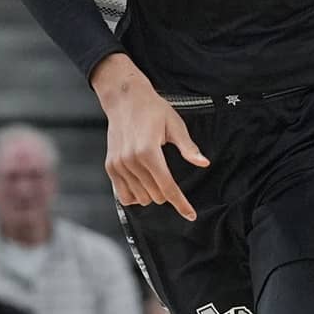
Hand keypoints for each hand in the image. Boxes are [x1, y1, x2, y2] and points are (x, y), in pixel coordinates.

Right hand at [94, 62, 208, 220]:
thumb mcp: (175, 125)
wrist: (125, 99)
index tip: (190, 214)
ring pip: (140, 198)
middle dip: (167, 193)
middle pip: (155, 196)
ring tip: (154, 174)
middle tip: (168, 173)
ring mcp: (118, 165)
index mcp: (148, 151)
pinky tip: (142, 183)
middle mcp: (131, 161)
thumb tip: (203, 163)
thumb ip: (188, 147)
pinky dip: (135, 195)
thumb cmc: (152, 110)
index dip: (181, 203)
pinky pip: (123, 195)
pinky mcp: (110, 166)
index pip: (168, 187)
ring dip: (151, 194)